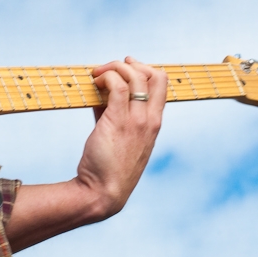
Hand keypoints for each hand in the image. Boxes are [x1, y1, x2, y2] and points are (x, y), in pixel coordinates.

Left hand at [73, 56, 166, 219]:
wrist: (103, 192)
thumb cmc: (109, 166)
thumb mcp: (120, 136)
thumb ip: (115, 113)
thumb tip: (100, 92)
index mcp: (155, 123)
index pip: (163, 84)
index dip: (145, 69)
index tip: (126, 68)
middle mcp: (150, 120)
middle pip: (155, 75)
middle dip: (133, 64)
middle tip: (111, 68)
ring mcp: (136, 121)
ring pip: (135, 76)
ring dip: (114, 67)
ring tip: (97, 74)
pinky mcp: (118, 122)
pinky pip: (117, 86)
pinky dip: (105, 77)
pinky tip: (94, 82)